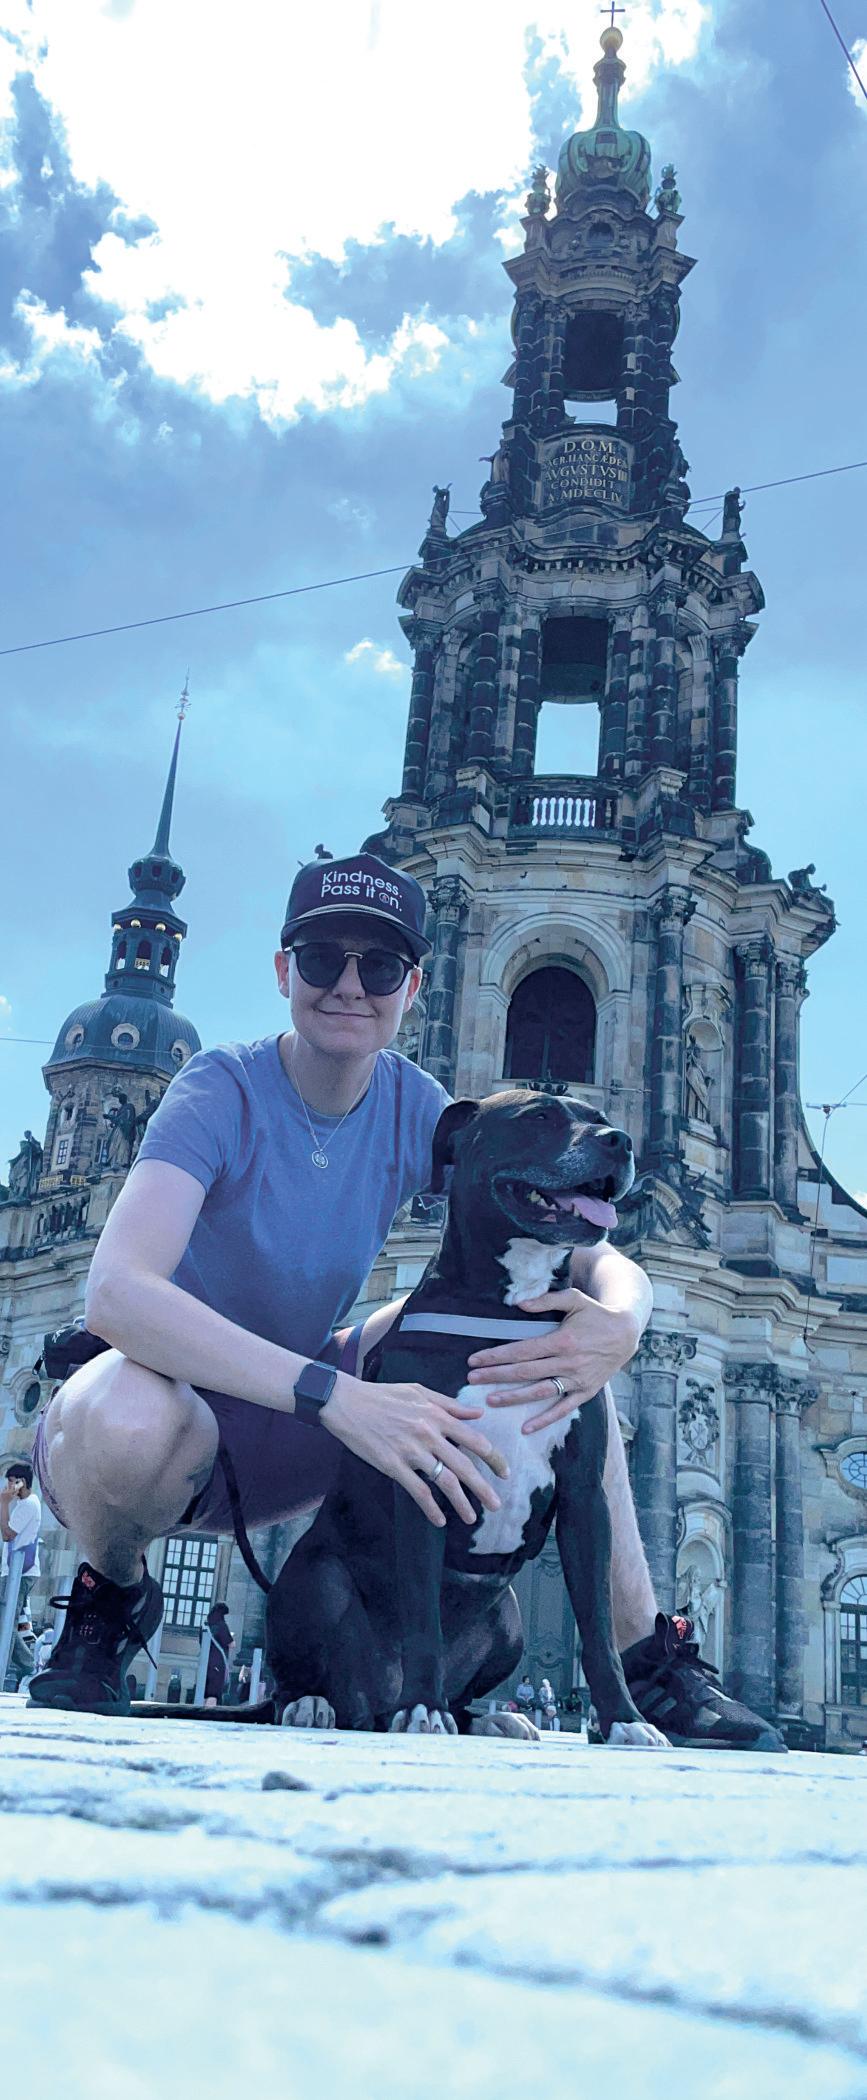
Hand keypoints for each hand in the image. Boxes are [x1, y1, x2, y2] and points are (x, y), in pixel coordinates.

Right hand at [322, 1373, 508, 1527]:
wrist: (347, 1402)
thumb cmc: (383, 1395)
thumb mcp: (419, 1392)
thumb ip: (450, 1405)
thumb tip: (477, 1415)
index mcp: (437, 1415)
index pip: (475, 1440)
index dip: (493, 1459)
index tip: (503, 1474)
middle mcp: (429, 1434)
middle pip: (465, 1466)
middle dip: (483, 1488)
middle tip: (496, 1505)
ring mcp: (411, 1451)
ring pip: (444, 1482)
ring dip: (461, 1503)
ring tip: (471, 1518)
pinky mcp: (392, 1465)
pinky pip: (417, 1491)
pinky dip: (430, 1508)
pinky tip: (439, 1520)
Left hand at [466, 1287, 640, 1432]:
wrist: (626, 1333)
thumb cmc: (596, 1314)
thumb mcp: (574, 1298)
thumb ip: (546, 1300)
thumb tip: (518, 1303)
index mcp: (562, 1340)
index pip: (522, 1351)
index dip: (497, 1356)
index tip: (475, 1360)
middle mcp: (569, 1362)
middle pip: (526, 1372)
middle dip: (496, 1376)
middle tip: (472, 1380)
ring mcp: (578, 1380)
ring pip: (541, 1392)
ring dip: (514, 1398)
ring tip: (491, 1401)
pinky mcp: (586, 1391)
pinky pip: (563, 1409)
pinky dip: (545, 1420)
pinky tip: (526, 1428)